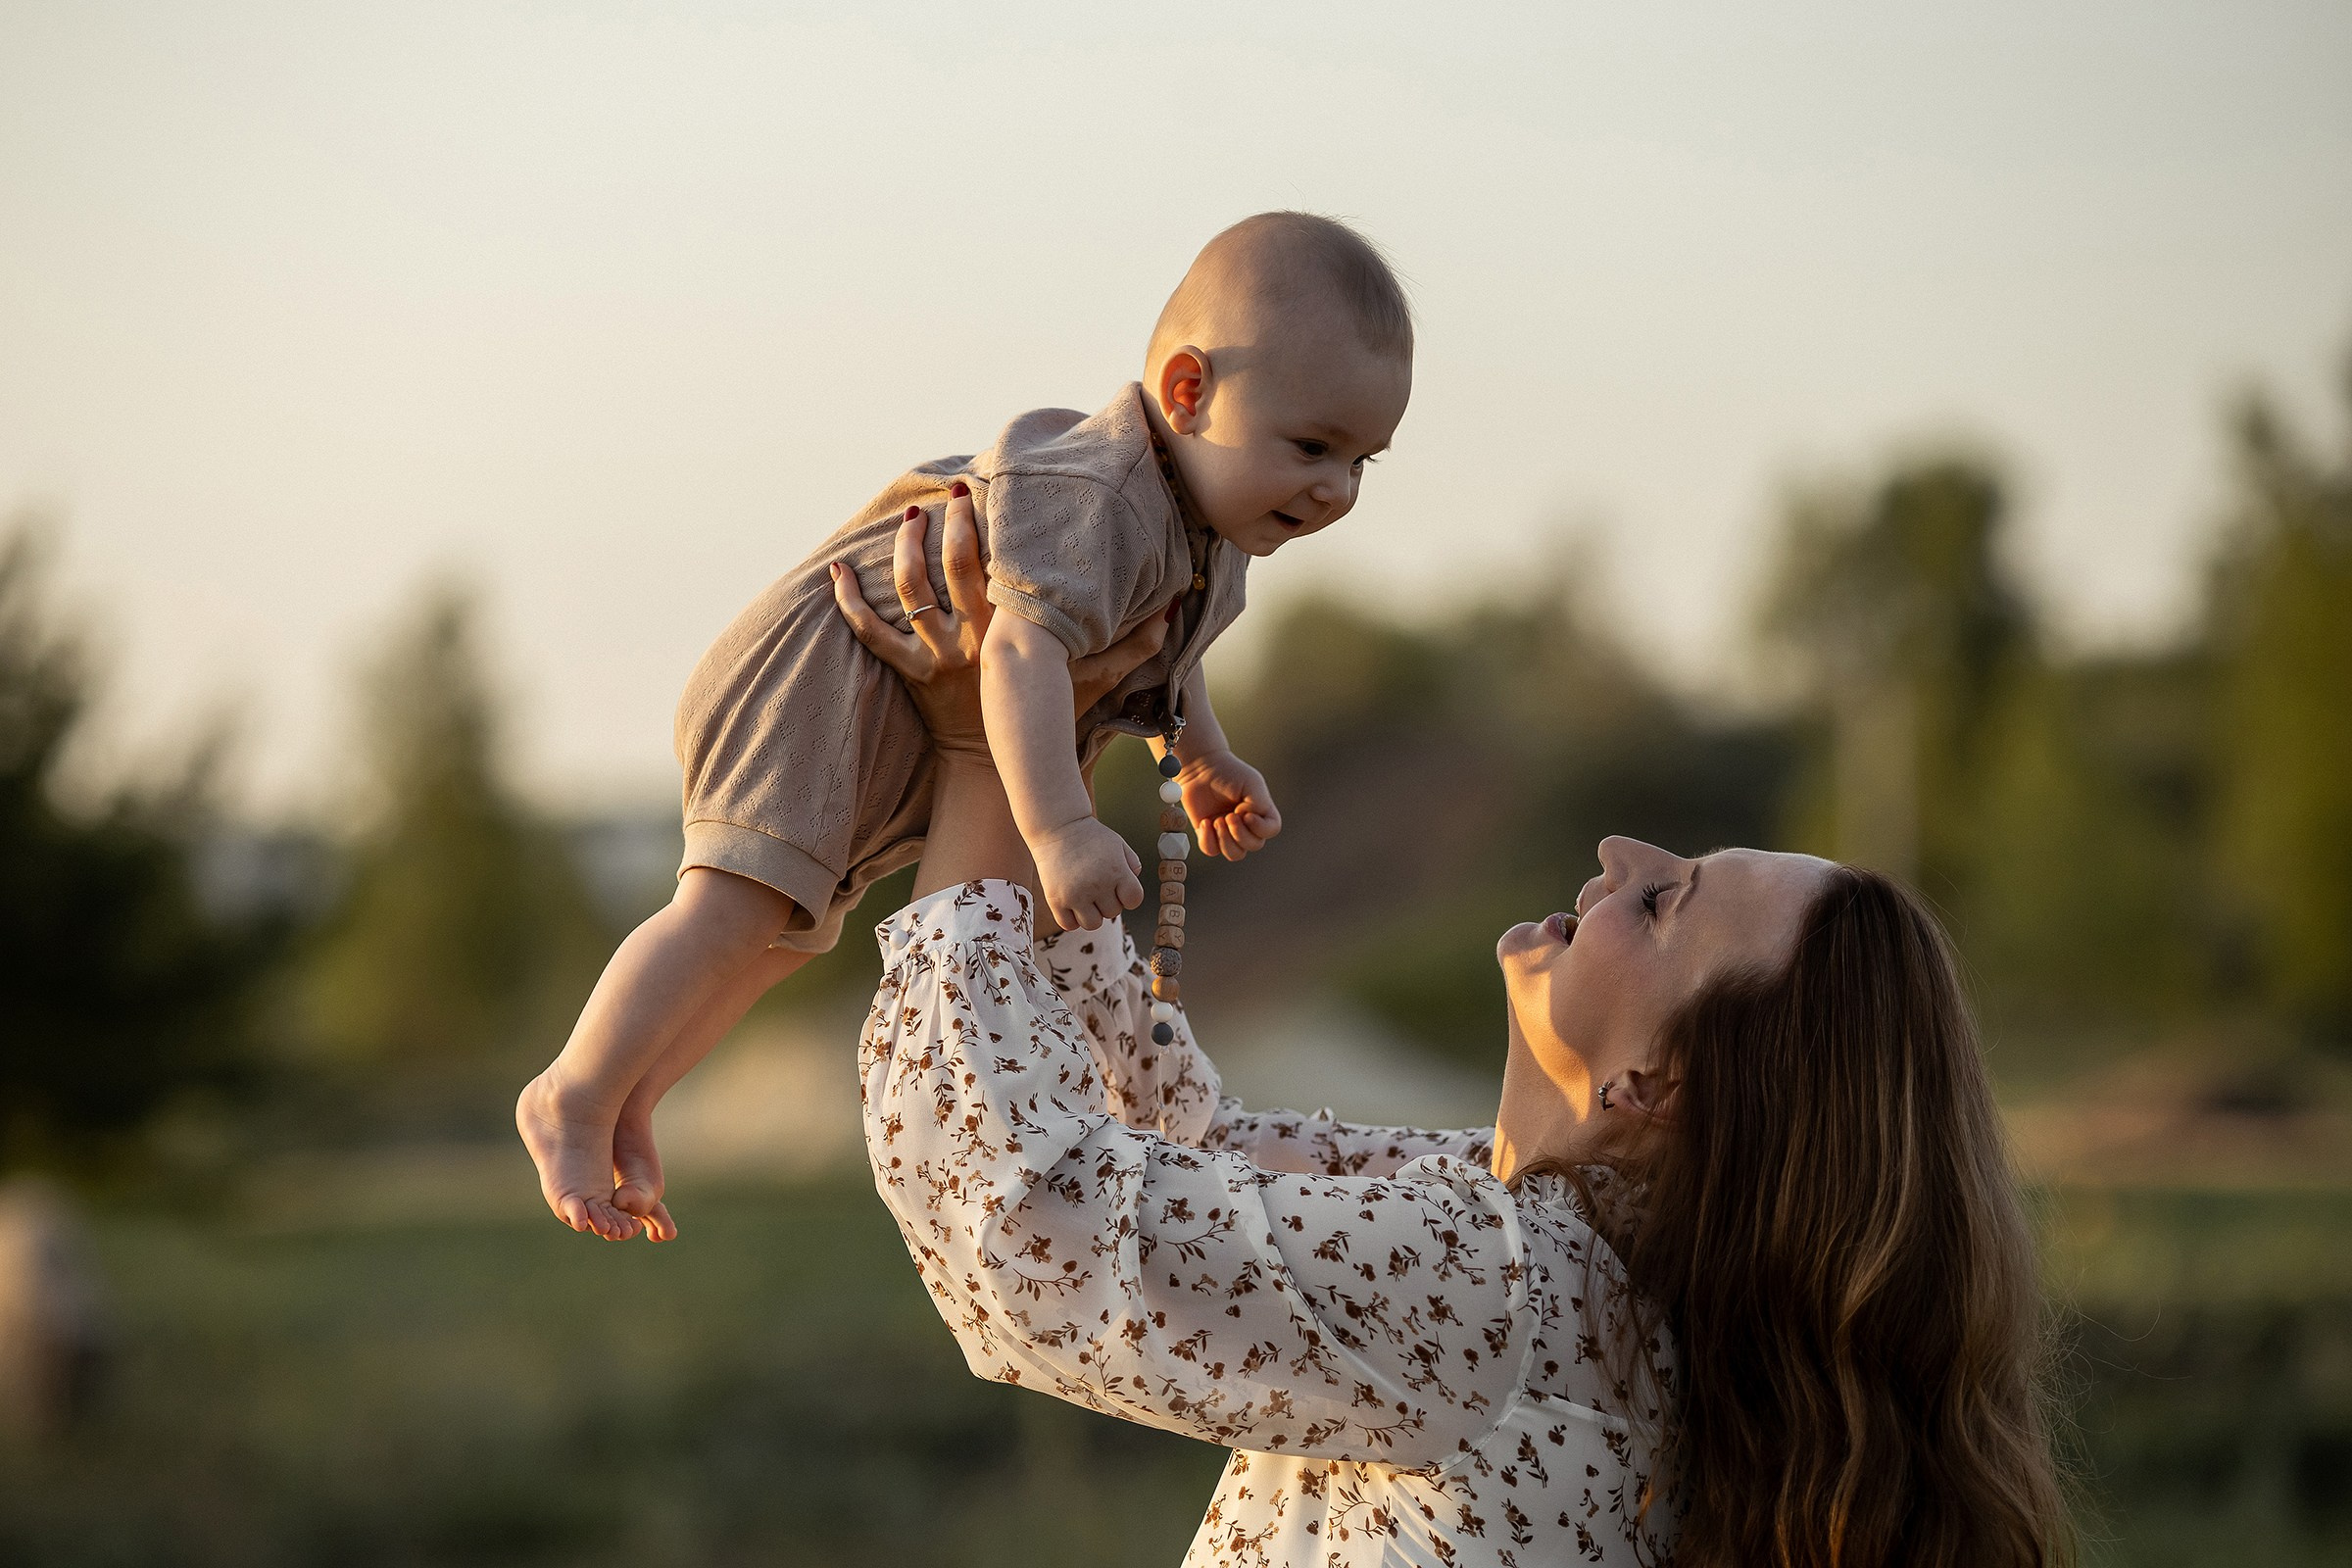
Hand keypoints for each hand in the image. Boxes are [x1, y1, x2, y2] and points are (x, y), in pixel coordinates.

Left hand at [832, 485, 1170, 755]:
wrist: (997, 769)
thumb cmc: (1051, 717)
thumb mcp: (1096, 680)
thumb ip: (1134, 642)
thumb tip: (1174, 605)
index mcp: (1014, 631)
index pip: (999, 566)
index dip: (990, 525)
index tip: (991, 491)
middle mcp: (973, 637)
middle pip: (953, 565)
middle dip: (951, 522)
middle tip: (953, 493)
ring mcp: (936, 655)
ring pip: (911, 590)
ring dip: (906, 547)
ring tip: (911, 516)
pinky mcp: (909, 673)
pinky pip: (870, 633)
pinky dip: (849, 602)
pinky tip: (837, 572)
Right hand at [1033, 816, 1143, 929]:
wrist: (1057, 827)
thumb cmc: (1089, 835)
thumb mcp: (1118, 844)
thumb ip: (1132, 864)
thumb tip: (1133, 888)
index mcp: (1116, 871)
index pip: (1134, 900)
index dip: (1128, 896)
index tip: (1119, 887)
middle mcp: (1097, 885)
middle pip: (1113, 913)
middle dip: (1108, 901)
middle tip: (1097, 885)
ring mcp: (1075, 895)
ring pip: (1092, 924)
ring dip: (1091, 914)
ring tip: (1085, 897)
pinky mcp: (1055, 900)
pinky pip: (1069, 925)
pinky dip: (1072, 918)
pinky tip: (1071, 903)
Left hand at [1179, 748, 1281, 860]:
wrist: (1200, 768)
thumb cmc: (1228, 772)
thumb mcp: (1251, 783)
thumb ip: (1259, 804)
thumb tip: (1248, 821)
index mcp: (1261, 812)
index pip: (1271, 830)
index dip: (1260, 828)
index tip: (1246, 814)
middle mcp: (1247, 825)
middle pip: (1254, 845)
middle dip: (1240, 834)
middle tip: (1228, 816)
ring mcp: (1228, 832)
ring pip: (1235, 854)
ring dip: (1226, 840)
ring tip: (1216, 820)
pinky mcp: (1208, 835)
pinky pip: (1211, 850)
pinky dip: (1208, 839)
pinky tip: (1205, 822)